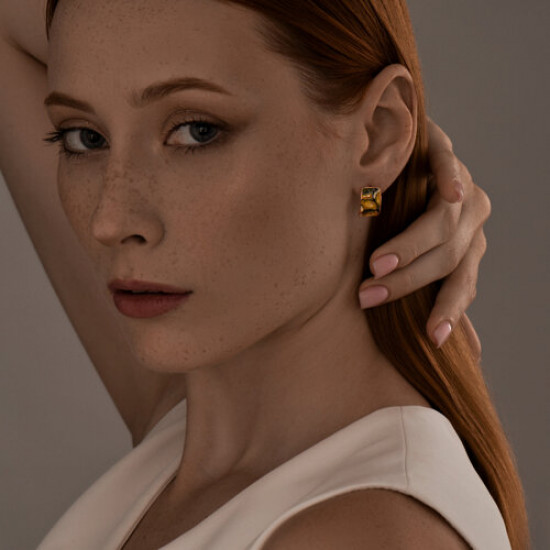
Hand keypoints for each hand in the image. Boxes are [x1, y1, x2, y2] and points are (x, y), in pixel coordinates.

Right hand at [358, 118, 489, 355]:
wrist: (402, 155)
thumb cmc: (405, 214)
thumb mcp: (416, 253)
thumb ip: (430, 285)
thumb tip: (458, 345)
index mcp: (468, 247)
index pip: (462, 283)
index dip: (449, 309)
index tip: (432, 338)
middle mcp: (472, 220)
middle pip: (447, 258)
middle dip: (407, 282)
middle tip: (368, 297)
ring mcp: (461, 186)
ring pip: (445, 224)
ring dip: (410, 247)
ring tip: (378, 265)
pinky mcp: (444, 152)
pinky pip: (450, 167)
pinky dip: (450, 181)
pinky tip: (450, 195)